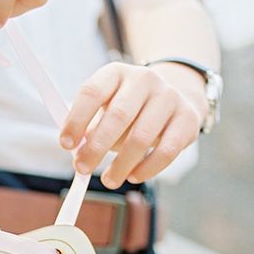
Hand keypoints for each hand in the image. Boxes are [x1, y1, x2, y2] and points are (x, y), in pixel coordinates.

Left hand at [59, 62, 206, 187]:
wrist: (173, 98)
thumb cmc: (127, 110)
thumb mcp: (104, 109)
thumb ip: (88, 128)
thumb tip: (78, 153)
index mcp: (115, 73)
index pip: (92, 92)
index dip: (76, 120)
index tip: (65, 145)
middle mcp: (144, 80)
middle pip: (118, 116)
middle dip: (96, 147)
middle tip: (81, 168)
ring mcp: (169, 97)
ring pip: (141, 137)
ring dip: (121, 164)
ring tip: (109, 180)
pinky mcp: (187, 119)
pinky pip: (166, 151)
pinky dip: (147, 168)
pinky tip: (133, 176)